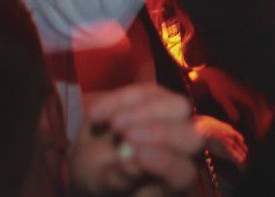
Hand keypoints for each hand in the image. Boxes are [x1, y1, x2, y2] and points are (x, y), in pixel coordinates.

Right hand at [69, 85, 201, 196]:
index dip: (165, 163)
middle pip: (191, 137)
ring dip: (144, 112)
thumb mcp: (100, 182)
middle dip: (162, 133)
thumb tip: (134, 164)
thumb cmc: (96, 175)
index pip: (182, 173)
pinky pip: (149, 92)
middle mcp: (182, 151)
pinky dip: (121, 100)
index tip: (138, 155)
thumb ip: (119, 178)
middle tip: (127, 134)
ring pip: (177, 107)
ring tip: (112, 123)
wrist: (83, 150)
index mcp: (171, 181)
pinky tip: (97, 114)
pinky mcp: (158, 97)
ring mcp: (175, 120)